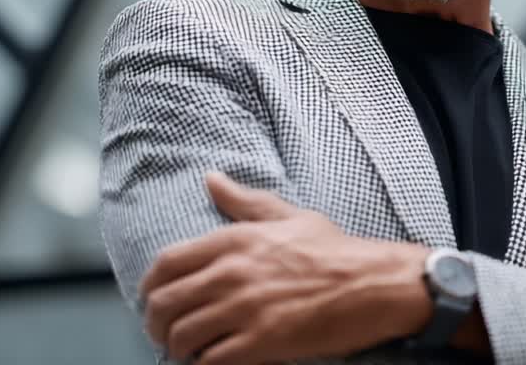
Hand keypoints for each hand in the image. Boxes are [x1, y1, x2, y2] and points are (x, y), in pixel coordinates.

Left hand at [140, 172, 430, 364]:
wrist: (375, 284)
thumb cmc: (337, 252)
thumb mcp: (291, 217)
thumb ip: (245, 201)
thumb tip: (211, 179)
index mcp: (236, 240)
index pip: (166, 264)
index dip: (150, 287)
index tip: (154, 299)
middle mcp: (233, 272)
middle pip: (164, 304)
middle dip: (157, 324)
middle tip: (167, 333)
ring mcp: (245, 309)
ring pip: (181, 336)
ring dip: (179, 348)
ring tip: (191, 350)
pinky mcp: (260, 342)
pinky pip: (209, 361)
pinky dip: (204, 364)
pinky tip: (214, 360)